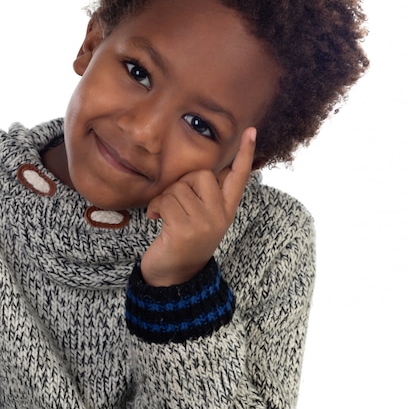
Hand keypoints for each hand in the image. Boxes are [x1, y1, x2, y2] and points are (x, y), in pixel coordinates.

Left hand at [140, 127, 255, 286]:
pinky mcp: (185, 230)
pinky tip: (155, 219)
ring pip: (179, 188)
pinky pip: (166, 201)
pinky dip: (155, 207)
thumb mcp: (200, 217)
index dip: (245, 154)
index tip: (252, 130)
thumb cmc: (182, 240)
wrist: (173, 277)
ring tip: (162, 214)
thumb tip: (201, 171)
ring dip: (164, 198)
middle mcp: (220, 215)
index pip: (238, 177)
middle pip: (200, 175)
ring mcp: (204, 223)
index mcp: (226, 210)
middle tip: (174, 203)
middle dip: (180, 184)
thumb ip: (204, 194)